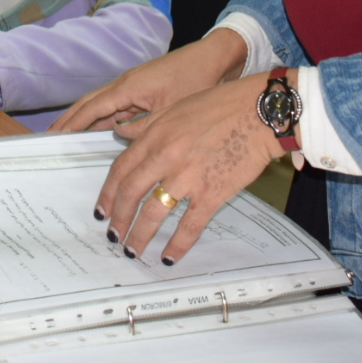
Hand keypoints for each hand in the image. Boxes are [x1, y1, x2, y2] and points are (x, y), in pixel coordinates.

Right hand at [49, 29, 248, 131]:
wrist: (218, 57)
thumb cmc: (198, 79)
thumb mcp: (171, 109)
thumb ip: (143, 125)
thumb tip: (118, 135)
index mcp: (128, 86)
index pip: (91, 108)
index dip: (71, 123)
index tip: (52, 136)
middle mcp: (126, 84)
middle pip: (89, 104)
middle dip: (69, 120)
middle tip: (49, 138)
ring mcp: (134, 86)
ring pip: (101, 105)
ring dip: (83, 119)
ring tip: (66, 136)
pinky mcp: (144, 90)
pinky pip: (116, 106)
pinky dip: (103, 117)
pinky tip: (99, 130)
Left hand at [94, 75, 284, 262]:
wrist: (259, 112)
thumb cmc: (221, 105)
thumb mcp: (175, 107)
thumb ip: (146, 124)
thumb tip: (121, 132)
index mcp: (155, 135)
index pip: (120, 169)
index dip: (108, 193)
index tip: (102, 210)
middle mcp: (166, 156)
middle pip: (131, 193)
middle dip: (119, 219)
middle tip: (114, 235)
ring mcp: (188, 176)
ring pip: (154, 212)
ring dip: (139, 235)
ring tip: (133, 250)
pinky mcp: (212, 192)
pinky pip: (189, 225)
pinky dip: (177, 244)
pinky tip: (168, 257)